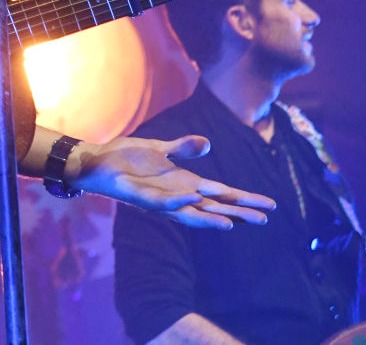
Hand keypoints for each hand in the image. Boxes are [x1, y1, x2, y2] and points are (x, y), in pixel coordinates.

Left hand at [71, 134, 275, 229]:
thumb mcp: (160, 148)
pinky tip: (191, 198)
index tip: (269, 206)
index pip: (220, 195)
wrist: (96, 160)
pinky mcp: (139, 196)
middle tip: (264, 219)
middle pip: (212, 208)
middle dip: (237, 213)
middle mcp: (175, 196)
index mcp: (183, 184)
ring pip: (189, 213)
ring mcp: (158, 199)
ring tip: (232, 222)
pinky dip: (176, 202)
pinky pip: (160, 203)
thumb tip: (207, 143)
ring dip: (209, 217)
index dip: (243, 200)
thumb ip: (182, 147)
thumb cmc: (127, 158)